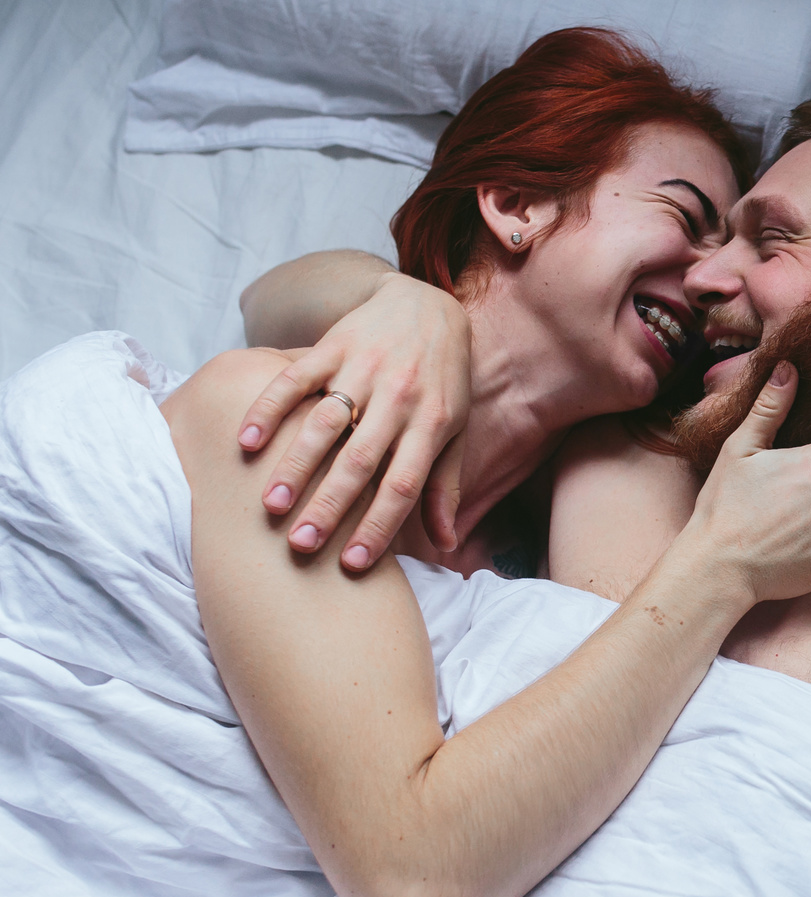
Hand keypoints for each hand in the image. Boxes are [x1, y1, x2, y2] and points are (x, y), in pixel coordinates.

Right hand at [237, 272, 472, 566]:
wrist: (427, 306)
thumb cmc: (442, 382)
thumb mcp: (454, 430)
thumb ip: (444, 486)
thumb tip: (448, 545)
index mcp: (431, 423)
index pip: (403, 484)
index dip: (380, 525)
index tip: (354, 565)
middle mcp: (398, 397)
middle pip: (360, 460)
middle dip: (330, 506)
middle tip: (300, 546)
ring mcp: (362, 369)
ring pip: (324, 423)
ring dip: (296, 465)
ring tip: (270, 506)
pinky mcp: (332, 346)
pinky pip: (295, 378)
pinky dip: (270, 409)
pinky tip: (246, 443)